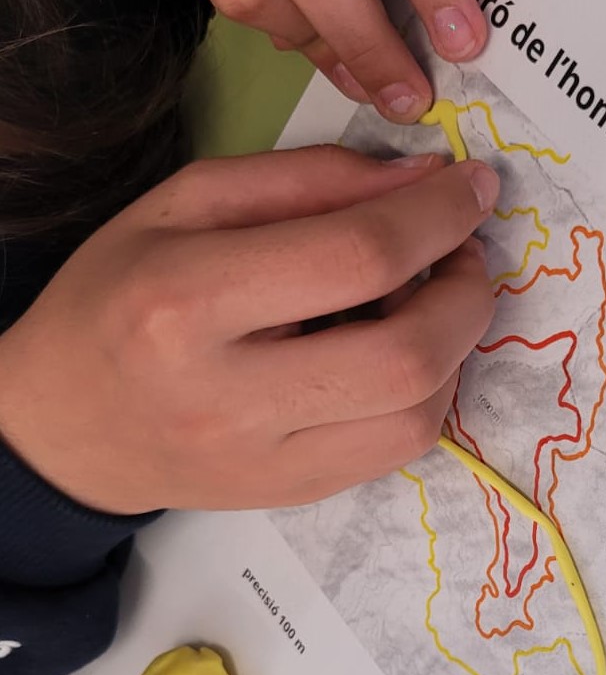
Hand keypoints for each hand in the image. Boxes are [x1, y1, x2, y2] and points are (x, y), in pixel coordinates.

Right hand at [0, 148, 497, 513]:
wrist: (65, 427)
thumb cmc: (120, 297)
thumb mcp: (187, 205)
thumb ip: (306, 182)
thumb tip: (422, 179)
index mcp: (187, 302)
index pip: (354, 257)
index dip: (436, 216)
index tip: (472, 186)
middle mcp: (230, 396)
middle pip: (404, 354)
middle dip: (465, 294)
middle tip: (463, 255)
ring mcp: (266, 462)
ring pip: (416, 416)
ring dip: (454, 350)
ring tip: (432, 302)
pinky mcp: (295, 495)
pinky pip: (399, 450)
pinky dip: (426, 392)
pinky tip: (401, 353)